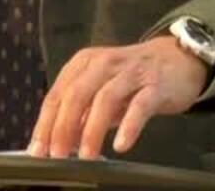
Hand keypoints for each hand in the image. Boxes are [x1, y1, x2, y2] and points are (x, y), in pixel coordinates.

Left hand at [29, 36, 207, 158]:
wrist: (177, 58)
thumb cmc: (133, 77)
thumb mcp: (102, 90)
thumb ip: (82, 113)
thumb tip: (59, 142)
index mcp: (84, 63)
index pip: (57, 94)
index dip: (45, 123)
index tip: (37, 150)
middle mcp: (103, 64)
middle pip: (76, 95)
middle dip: (63, 127)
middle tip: (57, 155)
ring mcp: (130, 73)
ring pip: (105, 99)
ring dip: (92, 129)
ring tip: (87, 156)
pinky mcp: (154, 84)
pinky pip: (140, 105)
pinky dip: (129, 126)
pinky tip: (121, 145)